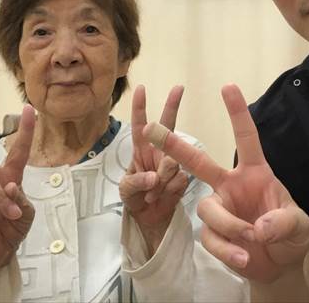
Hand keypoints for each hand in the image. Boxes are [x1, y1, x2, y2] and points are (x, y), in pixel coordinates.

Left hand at [119, 85, 188, 254]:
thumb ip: (137, 181)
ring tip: (151, 193)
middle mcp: (159, 152)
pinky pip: (179, 180)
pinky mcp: (182, 178)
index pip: (140, 125)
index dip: (140, 107)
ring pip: (173, 161)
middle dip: (172, 105)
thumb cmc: (134, 198)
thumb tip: (154, 177)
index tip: (141, 89)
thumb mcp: (126, 190)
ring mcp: (172, 164)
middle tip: (178, 87)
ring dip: (160, 180)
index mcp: (141, 150)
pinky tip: (162, 196)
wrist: (149, 219)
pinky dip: (167, 190)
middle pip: (168, 126)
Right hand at [144, 84, 308, 283]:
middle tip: (152, 129)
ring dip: (228, 225)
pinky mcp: (213, 235)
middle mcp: (230, 185)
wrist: (280, 264)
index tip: (228, 86)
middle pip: (198, 163)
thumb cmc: (289, 234)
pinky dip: (227, 250)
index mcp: (254, 173)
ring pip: (206, 208)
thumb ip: (282, 222)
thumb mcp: (298, 226)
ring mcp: (220, 209)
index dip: (237, 113)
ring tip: (251, 240)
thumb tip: (256, 227)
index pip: (245, 139)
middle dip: (175, 146)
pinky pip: (209, 237)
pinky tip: (244, 258)